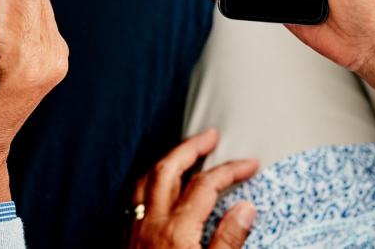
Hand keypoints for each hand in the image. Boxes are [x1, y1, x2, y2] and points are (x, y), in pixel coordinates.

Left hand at [128, 129, 257, 248]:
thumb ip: (228, 239)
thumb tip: (245, 208)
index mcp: (177, 230)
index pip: (206, 185)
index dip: (230, 170)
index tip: (249, 164)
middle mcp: (152, 223)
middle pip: (167, 169)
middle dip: (190, 147)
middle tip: (209, 136)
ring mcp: (135, 231)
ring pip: (145, 180)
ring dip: (166, 161)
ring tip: (183, 153)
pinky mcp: (125, 240)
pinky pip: (132, 199)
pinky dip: (147, 182)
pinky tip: (156, 186)